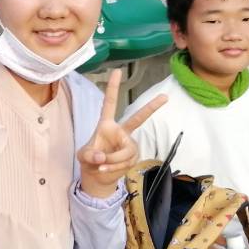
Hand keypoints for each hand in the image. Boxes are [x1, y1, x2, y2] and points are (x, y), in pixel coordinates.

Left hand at [76, 71, 165, 197]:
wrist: (97, 177)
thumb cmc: (89, 160)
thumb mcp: (83, 157)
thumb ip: (90, 155)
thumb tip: (102, 157)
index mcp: (106, 125)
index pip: (110, 103)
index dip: (113, 87)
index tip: (117, 71)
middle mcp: (120, 132)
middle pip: (138, 119)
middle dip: (151, 108)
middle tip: (165, 97)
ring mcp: (129, 144)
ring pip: (126, 151)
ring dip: (112, 160)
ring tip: (101, 166)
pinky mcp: (133, 156)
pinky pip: (126, 162)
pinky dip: (114, 168)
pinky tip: (106, 170)